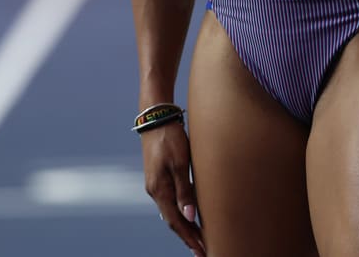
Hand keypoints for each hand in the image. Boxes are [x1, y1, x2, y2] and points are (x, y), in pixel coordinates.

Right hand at [141, 121, 205, 255]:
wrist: (156, 116)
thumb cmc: (169, 136)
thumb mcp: (180, 162)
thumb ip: (185, 190)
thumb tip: (189, 217)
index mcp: (159, 189)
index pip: (175, 221)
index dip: (189, 237)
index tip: (202, 250)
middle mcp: (155, 189)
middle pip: (172, 220)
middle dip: (187, 236)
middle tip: (203, 250)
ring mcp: (156, 182)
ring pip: (171, 211)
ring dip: (184, 225)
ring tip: (198, 237)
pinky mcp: (160, 175)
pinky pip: (171, 199)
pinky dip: (180, 210)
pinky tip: (189, 213)